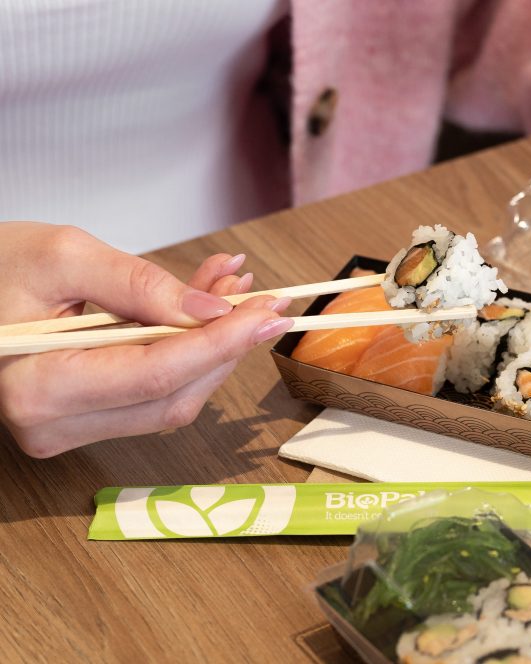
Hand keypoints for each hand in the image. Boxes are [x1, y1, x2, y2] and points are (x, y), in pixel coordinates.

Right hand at [0, 222, 292, 456]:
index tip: (268, 313)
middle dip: (227, 345)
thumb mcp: (65, 256)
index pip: (155, 374)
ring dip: (216, 347)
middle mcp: (54, 424)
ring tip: (236, 292)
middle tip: (266, 299)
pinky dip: (191, 352)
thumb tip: (213, 311)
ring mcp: (71, 428)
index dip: (220, 343)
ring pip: (173, 398)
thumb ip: (140, 285)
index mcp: (38, 389)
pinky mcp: (87, 418)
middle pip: (173, 395)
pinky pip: (157, 390)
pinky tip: (208, 310)